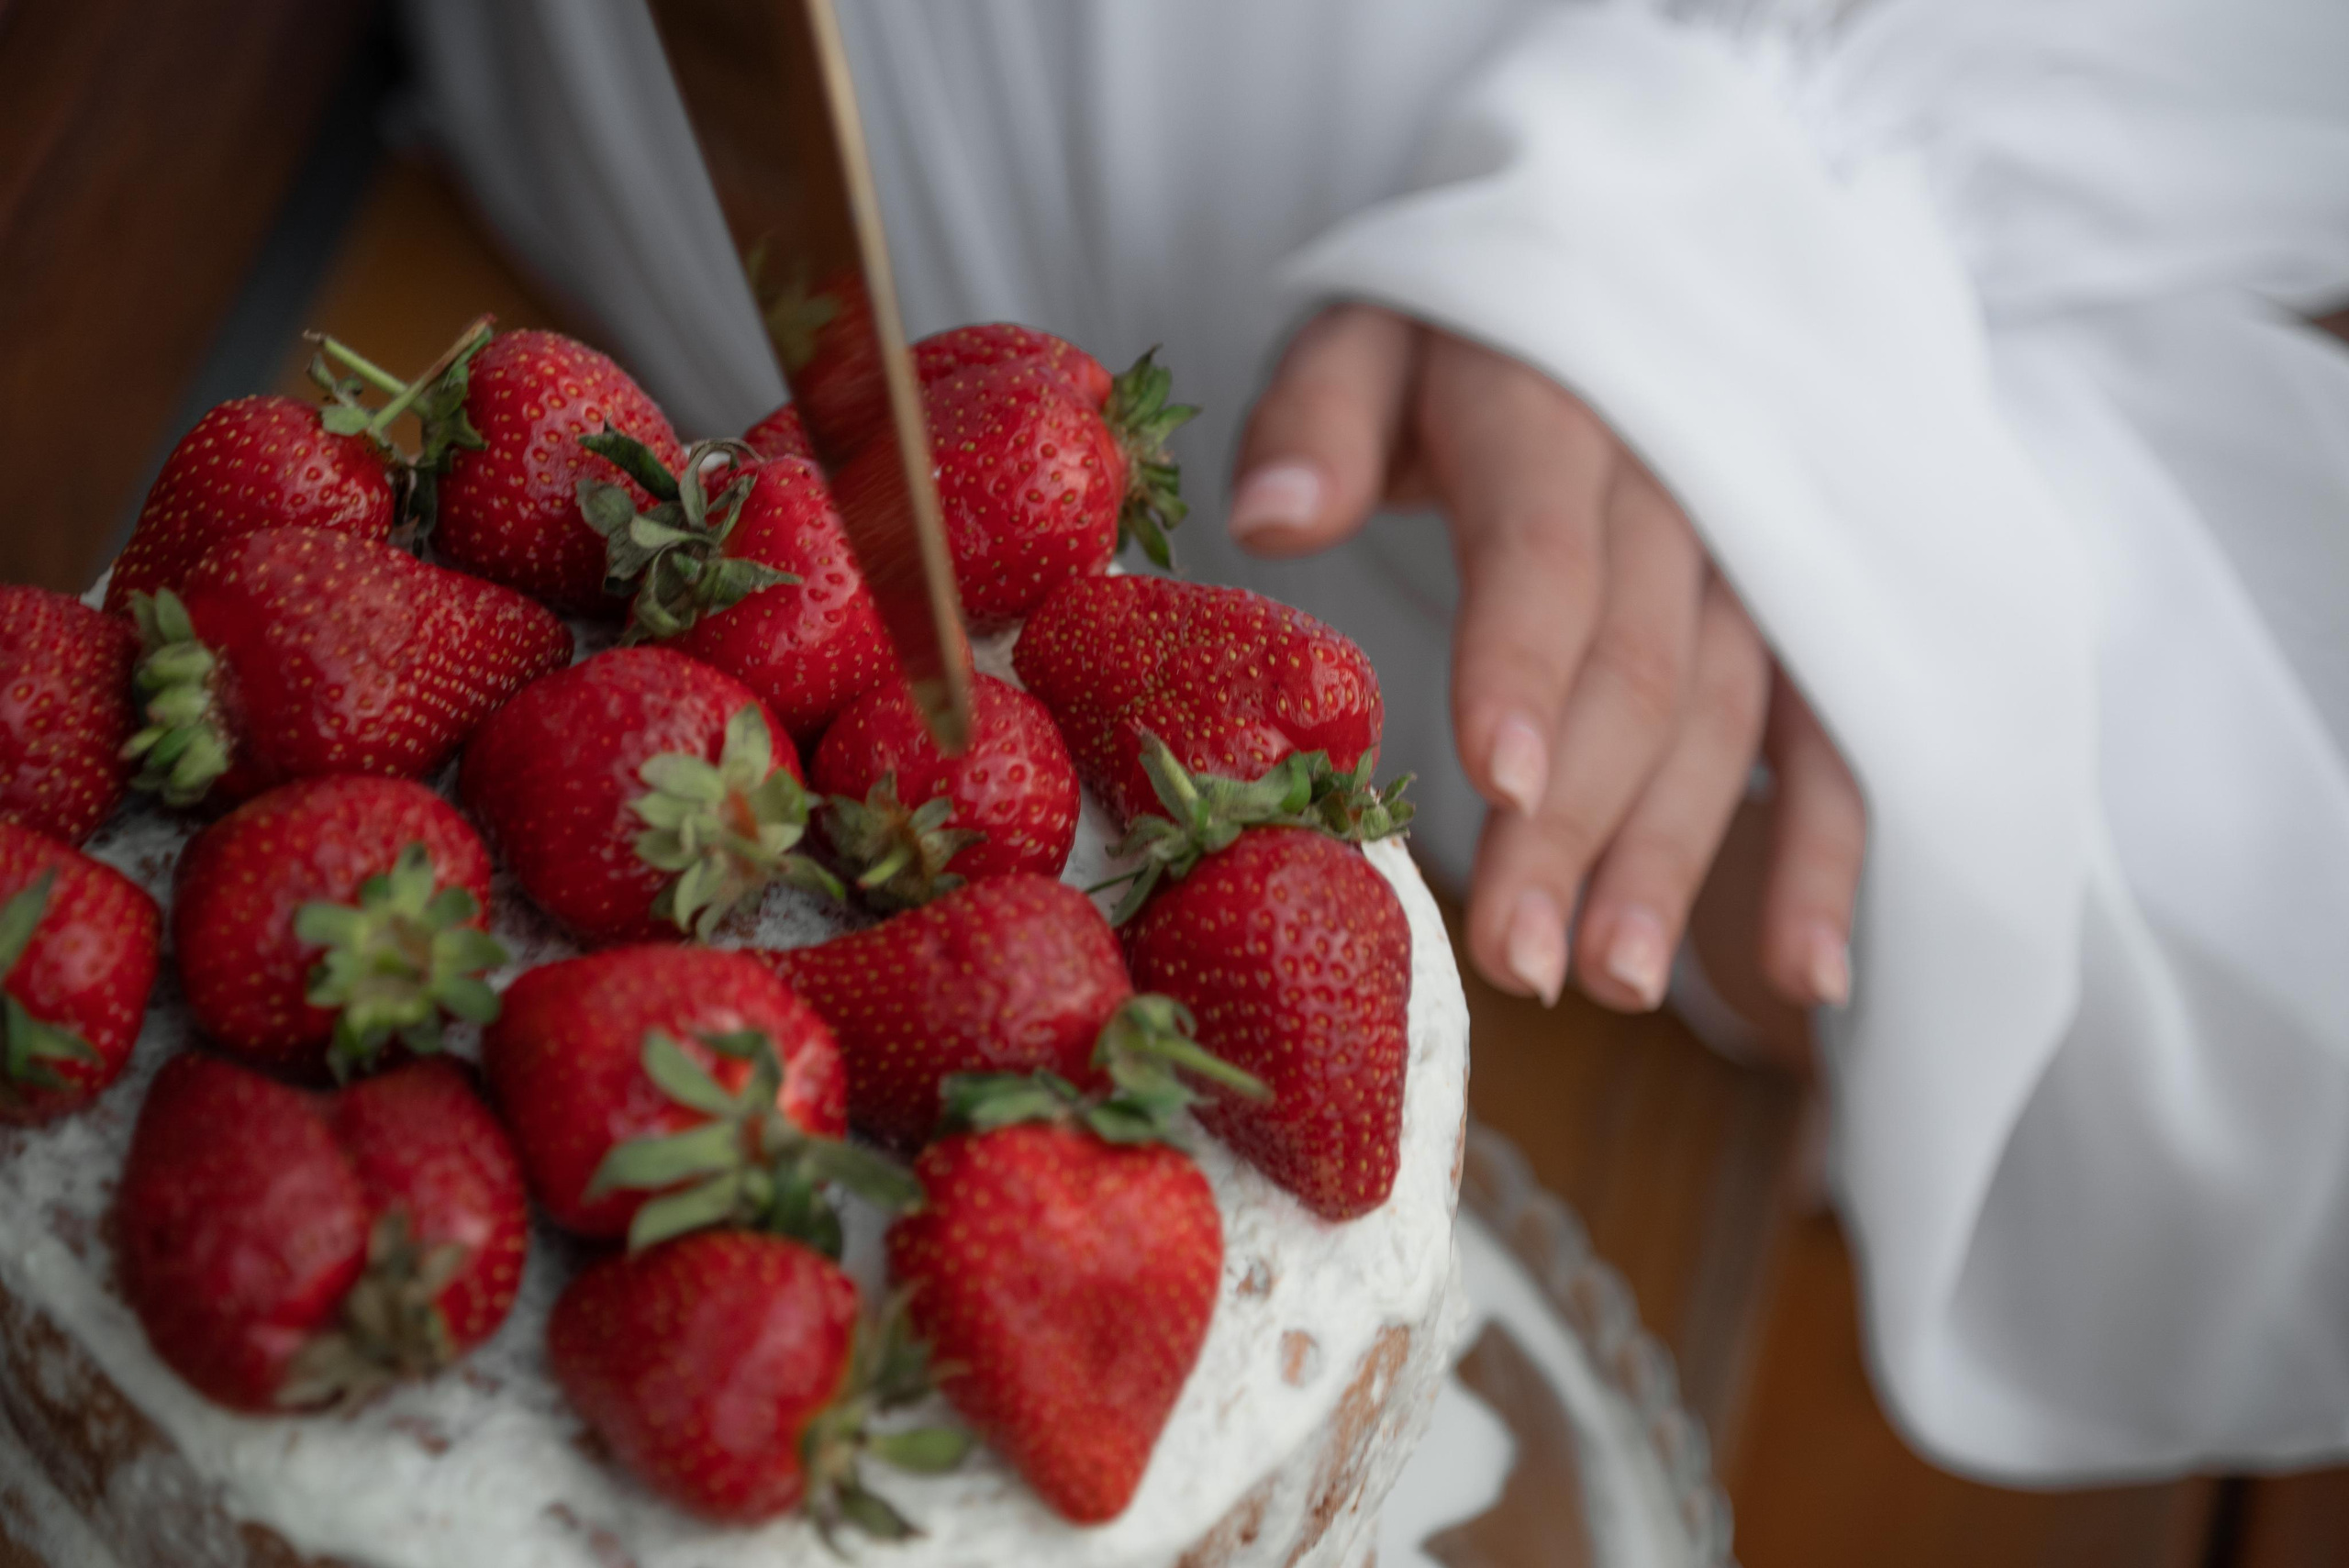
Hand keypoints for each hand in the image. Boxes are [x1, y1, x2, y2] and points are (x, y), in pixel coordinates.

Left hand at [1230, 305, 1864, 1025]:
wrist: (1617, 274)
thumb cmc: (1455, 335)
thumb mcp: (1369, 332)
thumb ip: (1322, 417)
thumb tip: (1273, 519)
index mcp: (1557, 404)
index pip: (1545, 546)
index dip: (1523, 662)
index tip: (1492, 779)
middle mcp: (1681, 481)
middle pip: (1637, 662)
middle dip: (1577, 820)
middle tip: (1518, 961)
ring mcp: (1759, 551)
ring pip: (1731, 713)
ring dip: (1677, 855)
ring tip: (1612, 981)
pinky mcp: (1801, 610)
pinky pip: (1830, 732)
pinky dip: (1825, 853)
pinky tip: (1804, 976)